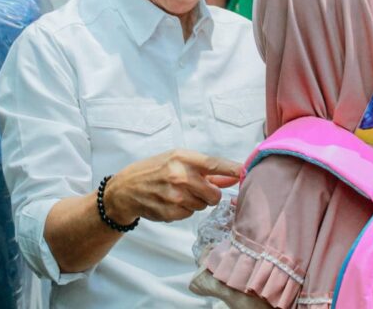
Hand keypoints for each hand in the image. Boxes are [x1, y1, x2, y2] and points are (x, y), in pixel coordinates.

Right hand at [103, 150, 241, 223]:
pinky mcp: (170, 212)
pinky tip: (170, 202)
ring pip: (203, 206)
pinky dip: (184, 210)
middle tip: (196, 188)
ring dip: (195, 202)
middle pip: (214, 194)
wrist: (126, 189)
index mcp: (182, 158)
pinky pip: (190, 215)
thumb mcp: (177, 160)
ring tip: (178, 193)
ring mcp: (175, 196)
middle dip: (209, 194)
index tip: (246, 172)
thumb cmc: (154, 170)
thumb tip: (234, 177)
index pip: (215, 164)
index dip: (233, 170)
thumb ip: (206, 170)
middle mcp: (179, 176)